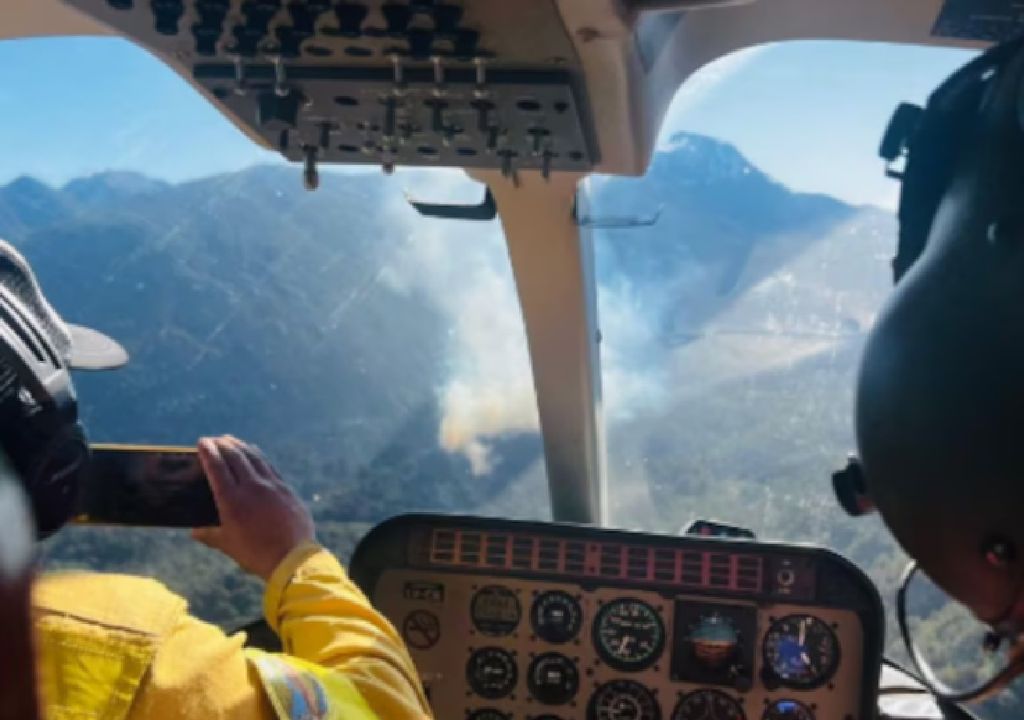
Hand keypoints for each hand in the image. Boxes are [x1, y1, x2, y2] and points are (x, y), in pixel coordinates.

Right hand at [191, 436, 314, 580]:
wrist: (292, 557)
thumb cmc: (256, 554)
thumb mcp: (228, 545)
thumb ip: (209, 535)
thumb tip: (194, 532)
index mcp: (232, 500)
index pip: (217, 468)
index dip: (208, 452)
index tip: (202, 442)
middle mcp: (251, 487)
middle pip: (235, 457)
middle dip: (223, 445)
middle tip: (214, 439)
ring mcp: (271, 485)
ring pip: (253, 457)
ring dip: (240, 446)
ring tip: (230, 440)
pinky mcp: (285, 488)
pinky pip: (269, 465)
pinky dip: (258, 455)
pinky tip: (254, 452)